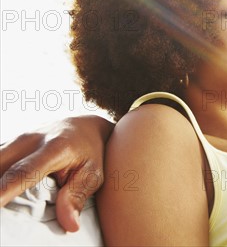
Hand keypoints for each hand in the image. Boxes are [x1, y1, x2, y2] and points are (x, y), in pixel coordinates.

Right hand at [0, 116, 114, 231]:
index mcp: (56, 148)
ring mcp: (18, 139)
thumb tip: (70, 225)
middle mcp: (32, 140)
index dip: (6, 189)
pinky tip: (3, 188)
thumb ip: (78, 196)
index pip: (25, 171)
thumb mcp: (93, 174)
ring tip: (2, 199)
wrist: (86, 126)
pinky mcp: (10, 144)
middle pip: (1, 164)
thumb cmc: (90, 153)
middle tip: (0, 206)